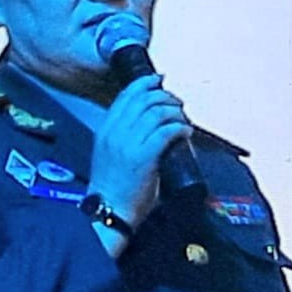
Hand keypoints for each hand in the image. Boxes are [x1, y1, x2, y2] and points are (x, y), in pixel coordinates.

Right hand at [86, 73, 190, 229]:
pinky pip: (167, 131)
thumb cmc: (113, 186)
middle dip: (165, 97)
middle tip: (178, 103)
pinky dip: (181, 127)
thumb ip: (123, 135)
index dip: (145, 84)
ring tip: (183, 119)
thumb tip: (148, 121)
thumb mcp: (110, 153)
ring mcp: (128, 144)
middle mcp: (115, 133)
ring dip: (175, 112)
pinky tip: (186, 132)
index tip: (159, 80)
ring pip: (157, 112)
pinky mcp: (144, 157)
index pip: (126, 96)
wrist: (108, 211)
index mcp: (105, 130)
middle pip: (144, 100)